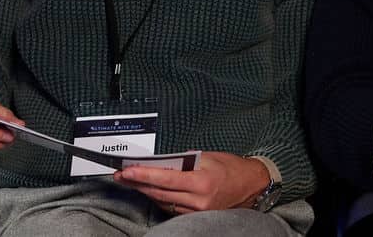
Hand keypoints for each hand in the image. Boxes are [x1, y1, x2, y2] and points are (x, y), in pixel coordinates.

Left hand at [112, 151, 269, 214]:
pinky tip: (150, 190)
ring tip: (130, 181)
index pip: (164, 179)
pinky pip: (172, 208)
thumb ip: (182, 161)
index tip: (126, 171)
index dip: (143, 176)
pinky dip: (160, 198)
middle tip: (121, 175)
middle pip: (159, 193)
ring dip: (145, 191)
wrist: (252, 184)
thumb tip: (159, 163)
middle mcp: (198, 200)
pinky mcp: (197, 216)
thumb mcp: (206, 156)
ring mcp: (198, 211)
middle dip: (137, 184)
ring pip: (163, 202)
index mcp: (201, 182)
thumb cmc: (231, 167)